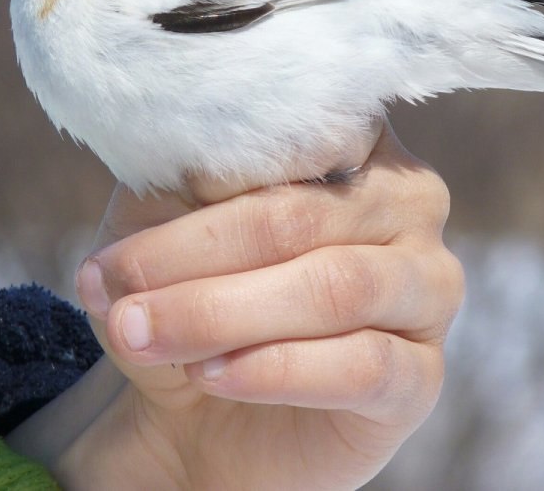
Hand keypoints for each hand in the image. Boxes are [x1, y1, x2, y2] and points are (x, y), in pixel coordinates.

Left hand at [13, 121, 462, 489]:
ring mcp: (427, 286)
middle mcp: (408, 200)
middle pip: (300, 215)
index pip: (295, 130)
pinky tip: (212, 374)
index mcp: (353, 138)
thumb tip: (153, 187)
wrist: (203, 413)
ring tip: (144, 332)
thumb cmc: (194, 290)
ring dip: (221, 313)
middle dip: (193, 254)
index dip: (209, 166)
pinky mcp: (421, 375)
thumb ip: (167, 194)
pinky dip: (273, 370)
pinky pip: (362, 365)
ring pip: (335, 287)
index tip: (136, 199)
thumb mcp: (161, 226)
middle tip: (115, 286)